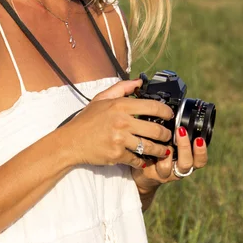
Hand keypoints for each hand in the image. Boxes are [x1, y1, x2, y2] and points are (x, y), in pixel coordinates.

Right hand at [58, 79, 173, 167]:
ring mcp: (120, 139)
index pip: (152, 106)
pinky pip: (137, 159)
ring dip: (160, 150)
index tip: (170, 115)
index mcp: (120, 106)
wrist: (71, 141)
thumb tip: (139, 82)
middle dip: (167, 134)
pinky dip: (143, 161)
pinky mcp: (117, 155)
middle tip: (169, 136)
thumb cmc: (87, 120)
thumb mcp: (101, 99)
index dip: (166, 112)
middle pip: (156, 129)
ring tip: (164, 151)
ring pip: (150, 147)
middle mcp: (122, 122)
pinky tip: (146, 159)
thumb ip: (121, 88)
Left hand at [131, 125, 208, 193]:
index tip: (200, 139)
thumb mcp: (171, 144)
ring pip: (167, 167)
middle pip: (187, 164)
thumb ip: (177, 134)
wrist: (144, 172)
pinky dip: (150, 154)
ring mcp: (163, 173)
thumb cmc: (160, 153)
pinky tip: (148, 144)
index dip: (201, 152)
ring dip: (165, 151)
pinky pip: (150, 166)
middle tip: (181, 131)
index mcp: (185, 161)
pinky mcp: (149, 174)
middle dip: (184, 146)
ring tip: (163, 140)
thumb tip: (177, 110)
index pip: (200, 161)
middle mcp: (177, 170)